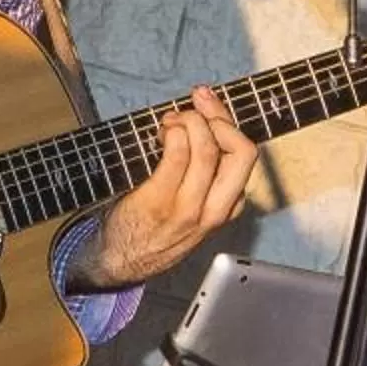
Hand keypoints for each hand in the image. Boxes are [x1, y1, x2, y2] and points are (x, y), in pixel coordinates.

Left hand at [76, 87, 257, 288]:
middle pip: (242, 152)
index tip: (208, 104)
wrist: (121, 261)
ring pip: (208, 150)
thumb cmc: (154, 228)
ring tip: (170, 122)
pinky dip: (172, 134)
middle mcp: (214, 209)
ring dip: (189, 122)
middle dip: (218, 118)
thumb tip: (200, 122)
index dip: (228, 121)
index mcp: (227, 206)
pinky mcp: (159, 203)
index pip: (246, 156)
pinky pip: (176, 157)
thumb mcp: (194, 209)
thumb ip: (204, 174)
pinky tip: (162, 134)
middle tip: (195, 107)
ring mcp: (188, 208)